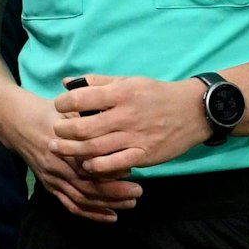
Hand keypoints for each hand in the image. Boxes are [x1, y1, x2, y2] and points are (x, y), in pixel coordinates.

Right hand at [2, 88, 140, 221]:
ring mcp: (52, 179)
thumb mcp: (69, 110)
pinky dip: (91, 213)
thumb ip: (89, 120)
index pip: (90, 164)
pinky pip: (71, 205)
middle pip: (89, 186)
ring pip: (82, 199)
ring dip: (107, 205)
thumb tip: (117, 131)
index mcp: (63, 146)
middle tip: (138, 192)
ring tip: (130, 203)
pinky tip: (110, 216)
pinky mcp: (49, 186)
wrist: (17, 122)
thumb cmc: (48, 113)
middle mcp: (57, 166)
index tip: (133, 169)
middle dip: (115, 192)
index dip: (111, 170)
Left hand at [52, 75, 210, 175]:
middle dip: (63, 130)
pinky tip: (87, 165)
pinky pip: (114, 165)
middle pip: (83, 128)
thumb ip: (97, 82)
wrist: (193, 111)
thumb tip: (67, 83)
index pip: (81, 98)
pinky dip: (97, 167)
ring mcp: (135, 137)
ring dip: (72, 151)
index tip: (58, 106)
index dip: (63, 103)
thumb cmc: (157, 94)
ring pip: (94, 148)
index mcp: (121, 93)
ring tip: (60, 148)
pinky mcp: (143, 155)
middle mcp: (125, 115)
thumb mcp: (129, 81)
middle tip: (55, 131)